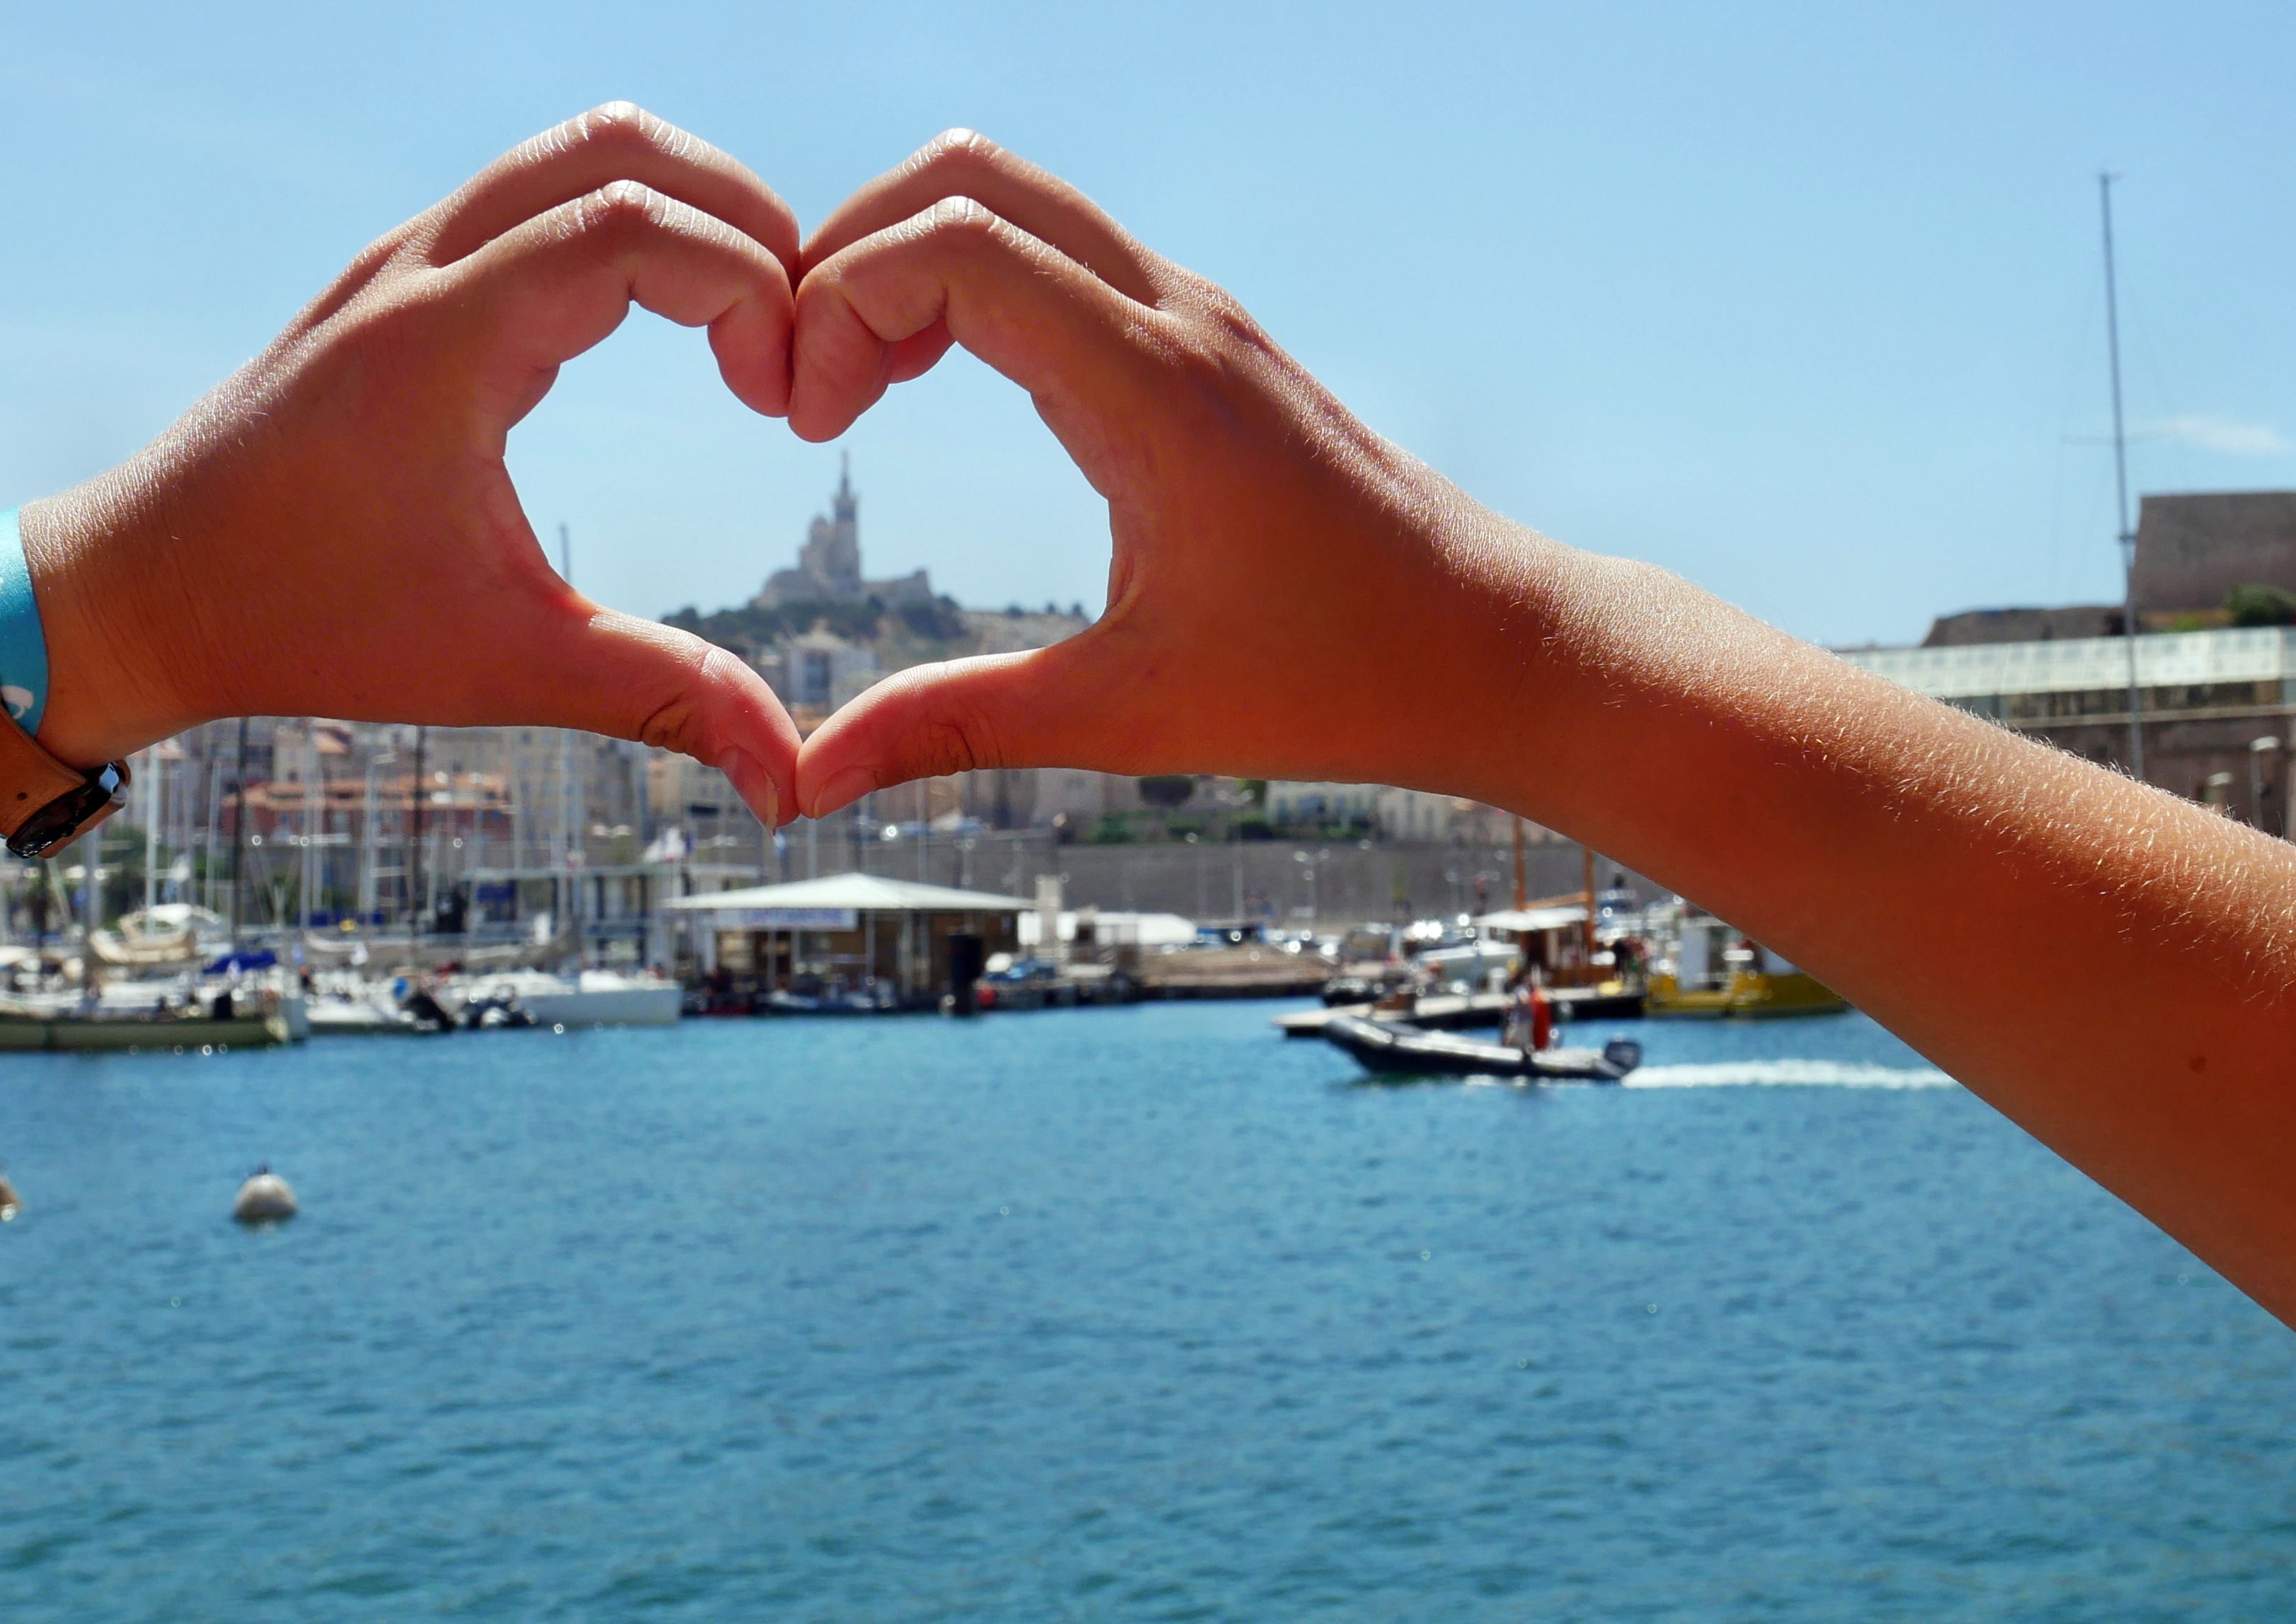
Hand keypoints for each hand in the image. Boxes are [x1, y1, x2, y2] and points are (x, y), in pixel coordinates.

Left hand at [25, 104, 802, 822]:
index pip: (637, 226)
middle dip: (741, 213)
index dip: (749, 290)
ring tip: (748, 321)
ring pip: (573, 152)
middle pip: (617, 145)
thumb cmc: (300, 625)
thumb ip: (655, 698)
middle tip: (797, 328)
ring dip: (683, 208)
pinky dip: (624, 224)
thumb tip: (791, 781)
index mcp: (444, 340)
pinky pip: (534, 194)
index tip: (779, 399)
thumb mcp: (495, 668)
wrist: (140, 590)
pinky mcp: (402, 279)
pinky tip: (664, 325)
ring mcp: (406, 260)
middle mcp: (422, 269)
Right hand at [782, 133, 1584, 817]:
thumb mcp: (1129, 717)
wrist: (1494, 646)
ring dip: (909, 257)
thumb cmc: (1337, 680)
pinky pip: (1062, 248)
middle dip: (849, 249)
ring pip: (1017, 197)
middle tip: (802, 381)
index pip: (957, 246)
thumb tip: (808, 780)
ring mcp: (1198, 315)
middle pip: (970, 176)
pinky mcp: (1206, 339)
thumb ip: (958, 726)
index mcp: (1154, 387)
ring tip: (854, 386)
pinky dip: (972, 277)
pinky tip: (934, 378)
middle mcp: (1178, 318)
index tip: (803, 421)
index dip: (840, 305)